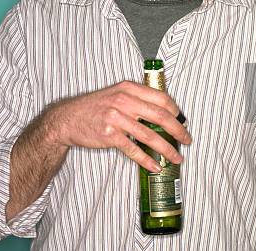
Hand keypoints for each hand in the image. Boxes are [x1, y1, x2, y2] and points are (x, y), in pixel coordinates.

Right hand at [48, 81, 191, 172]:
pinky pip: (133, 150)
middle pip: (160, 116)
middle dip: (178, 130)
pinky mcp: (109, 135)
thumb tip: (163, 113)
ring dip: (166, 149)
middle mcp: (124, 100)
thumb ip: (137, 99)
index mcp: (129, 88)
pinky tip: (156, 166)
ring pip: (149, 135)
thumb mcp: (116, 94)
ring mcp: (116, 118)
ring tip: (176, 157)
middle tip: (187, 140)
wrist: (68, 118)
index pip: (161, 98)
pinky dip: (147, 160)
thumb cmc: (95, 107)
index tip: (183, 121)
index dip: (176, 111)